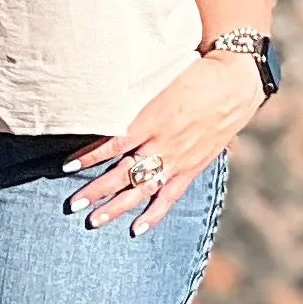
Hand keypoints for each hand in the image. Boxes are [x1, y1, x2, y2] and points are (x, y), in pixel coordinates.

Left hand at [65, 52, 264, 233]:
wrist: (235, 82)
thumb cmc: (195, 74)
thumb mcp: (160, 82)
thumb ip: (135, 100)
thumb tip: (107, 106)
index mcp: (151, 119)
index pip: (112, 143)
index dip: (89, 157)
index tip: (67, 167)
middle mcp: (162, 143)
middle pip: (122, 172)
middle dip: (95, 190)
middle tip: (73, 205)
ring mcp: (178, 158)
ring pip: (142, 188)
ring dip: (116, 207)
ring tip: (94, 221)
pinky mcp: (192, 167)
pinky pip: (170, 195)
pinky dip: (154, 214)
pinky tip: (136, 229)